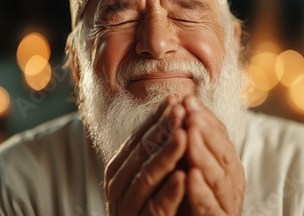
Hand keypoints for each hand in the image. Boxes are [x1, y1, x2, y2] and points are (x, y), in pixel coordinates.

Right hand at [104, 96, 188, 215]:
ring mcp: (128, 209)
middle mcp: (119, 187)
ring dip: (165, 156)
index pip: (139, 139)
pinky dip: (168, 192)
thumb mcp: (156, 170)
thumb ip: (160, 143)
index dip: (158, 119)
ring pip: (145, 178)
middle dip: (163, 131)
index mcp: (120, 169)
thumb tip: (176, 101)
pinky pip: (155, 208)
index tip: (178, 99)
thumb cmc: (158, 201)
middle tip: (182, 109)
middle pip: (141, 154)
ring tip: (184, 135)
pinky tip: (184, 176)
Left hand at [182, 95, 245, 215]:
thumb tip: (182, 108)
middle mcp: (232, 187)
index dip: (205, 119)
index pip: (220, 141)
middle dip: (206, 130)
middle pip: (224, 154)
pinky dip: (201, 192)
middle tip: (189, 109)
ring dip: (204, 153)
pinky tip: (189, 175)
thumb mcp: (192, 172)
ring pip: (221, 178)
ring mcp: (227, 206)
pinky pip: (212, 209)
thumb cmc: (191, 206)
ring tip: (189, 131)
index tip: (187, 99)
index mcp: (227, 171)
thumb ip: (191, 149)